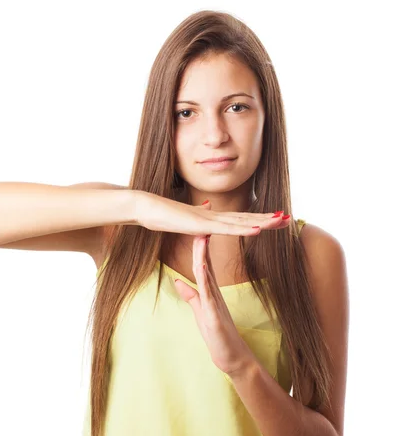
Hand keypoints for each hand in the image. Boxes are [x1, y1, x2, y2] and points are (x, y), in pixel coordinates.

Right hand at [134, 190, 287, 237]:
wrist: (146, 207)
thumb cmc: (162, 214)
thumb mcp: (186, 217)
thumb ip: (200, 214)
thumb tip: (208, 206)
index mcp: (212, 217)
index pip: (241, 218)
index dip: (259, 218)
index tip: (276, 219)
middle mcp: (214, 215)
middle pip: (247, 218)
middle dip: (268, 218)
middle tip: (289, 219)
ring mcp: (209, 219)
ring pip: (241, 222)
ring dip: (263, 221)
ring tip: (281, 221)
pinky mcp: (202, 224)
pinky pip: (227, 229)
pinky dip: (244, 229)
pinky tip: (259, 229)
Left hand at [173, 199, 258, 375]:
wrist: (233, 359)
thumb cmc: (217, 337)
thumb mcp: (200, 312)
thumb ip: (190, 296)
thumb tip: (178, 281)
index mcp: (209, 289)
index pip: (201, 260)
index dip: (197, 241)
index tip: (192, 222)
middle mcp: (214, 290)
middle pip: (207, 259)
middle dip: (204, 237)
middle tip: (202, 214)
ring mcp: (215, 301)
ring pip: (208, 271)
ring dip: (205, 252)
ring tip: (202, 231)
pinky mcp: (215, 314)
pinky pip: (209, 292)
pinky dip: (205, 277)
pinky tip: (201, 264)